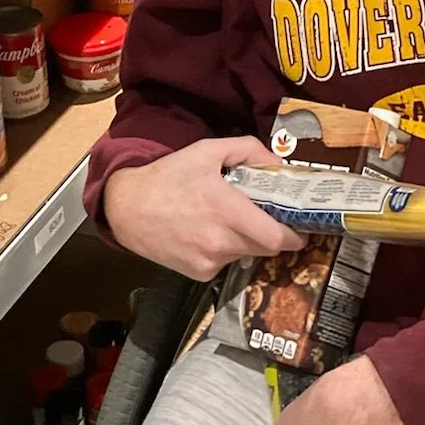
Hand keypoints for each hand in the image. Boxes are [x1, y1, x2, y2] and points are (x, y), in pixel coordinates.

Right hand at [102, 135, 304, 280]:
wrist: (125, 208)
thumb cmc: (167, 176)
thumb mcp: (207, 150)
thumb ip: (249, 150)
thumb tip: (278, 163)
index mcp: (227, 210)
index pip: (277, 238)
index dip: (294, 236)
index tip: (299, 227)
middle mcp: (221, 241)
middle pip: (266, 248)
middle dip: (271, 234)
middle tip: (266, 217)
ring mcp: (210, 261)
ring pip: (245, 254)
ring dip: (246, 241)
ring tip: (227, 221)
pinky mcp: (199, 274)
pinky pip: (225, 263)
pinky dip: (224, 250)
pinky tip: (206, 233)